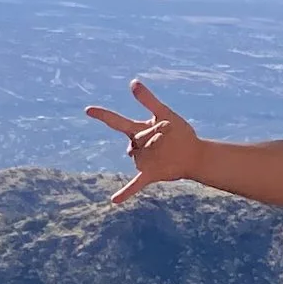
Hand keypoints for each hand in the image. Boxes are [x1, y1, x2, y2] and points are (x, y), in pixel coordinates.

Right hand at [85, 80, 202, 204]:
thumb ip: (148, 100)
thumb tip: (133, 82)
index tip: (88, 110)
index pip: (115, 122)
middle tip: (169, 133)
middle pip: (136, 139)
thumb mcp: (164, 113)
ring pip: (139, 155)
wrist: (194, 153)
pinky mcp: (149, 174)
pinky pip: (134, 184)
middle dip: (153, 134)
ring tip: (170, 147)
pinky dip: (124, 192)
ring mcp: (141, 161)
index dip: (102, 115)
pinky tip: (114, 201)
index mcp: (137, 130)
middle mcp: (136, 146)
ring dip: (156, 149)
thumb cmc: (179, 133)